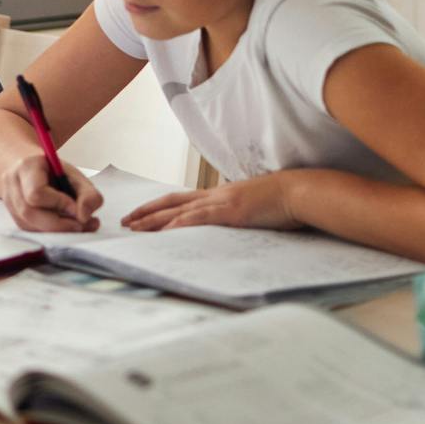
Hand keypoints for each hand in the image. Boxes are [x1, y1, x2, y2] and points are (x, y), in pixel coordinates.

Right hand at [1, 154, 100, 232]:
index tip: (76, 208)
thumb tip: (84, 217)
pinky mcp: (14, 217)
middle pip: (29, 213)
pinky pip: (31, 231)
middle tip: (81, 225)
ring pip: (29, 225)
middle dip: (58, 224)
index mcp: (27, 167)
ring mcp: (9, 202)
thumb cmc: (56, 173)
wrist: (34, 171)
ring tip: (77, 226)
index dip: (58, 204)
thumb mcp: (77, 177)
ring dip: (56, 231)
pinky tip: (63, 226)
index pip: (36, 193)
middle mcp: (12, 184)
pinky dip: (50, 232)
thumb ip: (89, 196)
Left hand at [124, 174, 299, 232]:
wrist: (299, 192)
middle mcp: (215, 196)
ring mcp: (221, 202)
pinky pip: (199, 218)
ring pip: (178, 210)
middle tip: (125, 222)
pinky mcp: (230, 212)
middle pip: (171, 202)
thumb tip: (231, 226)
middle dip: (146, 212)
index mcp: (219, 195)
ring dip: (154, 220)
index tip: (140, 215)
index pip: (181, 199)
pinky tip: (164, 231)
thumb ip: (237, 215)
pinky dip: (179, 224)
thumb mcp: (253, 208)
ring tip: (134, 228)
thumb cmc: (281, 201)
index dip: (159, 206)